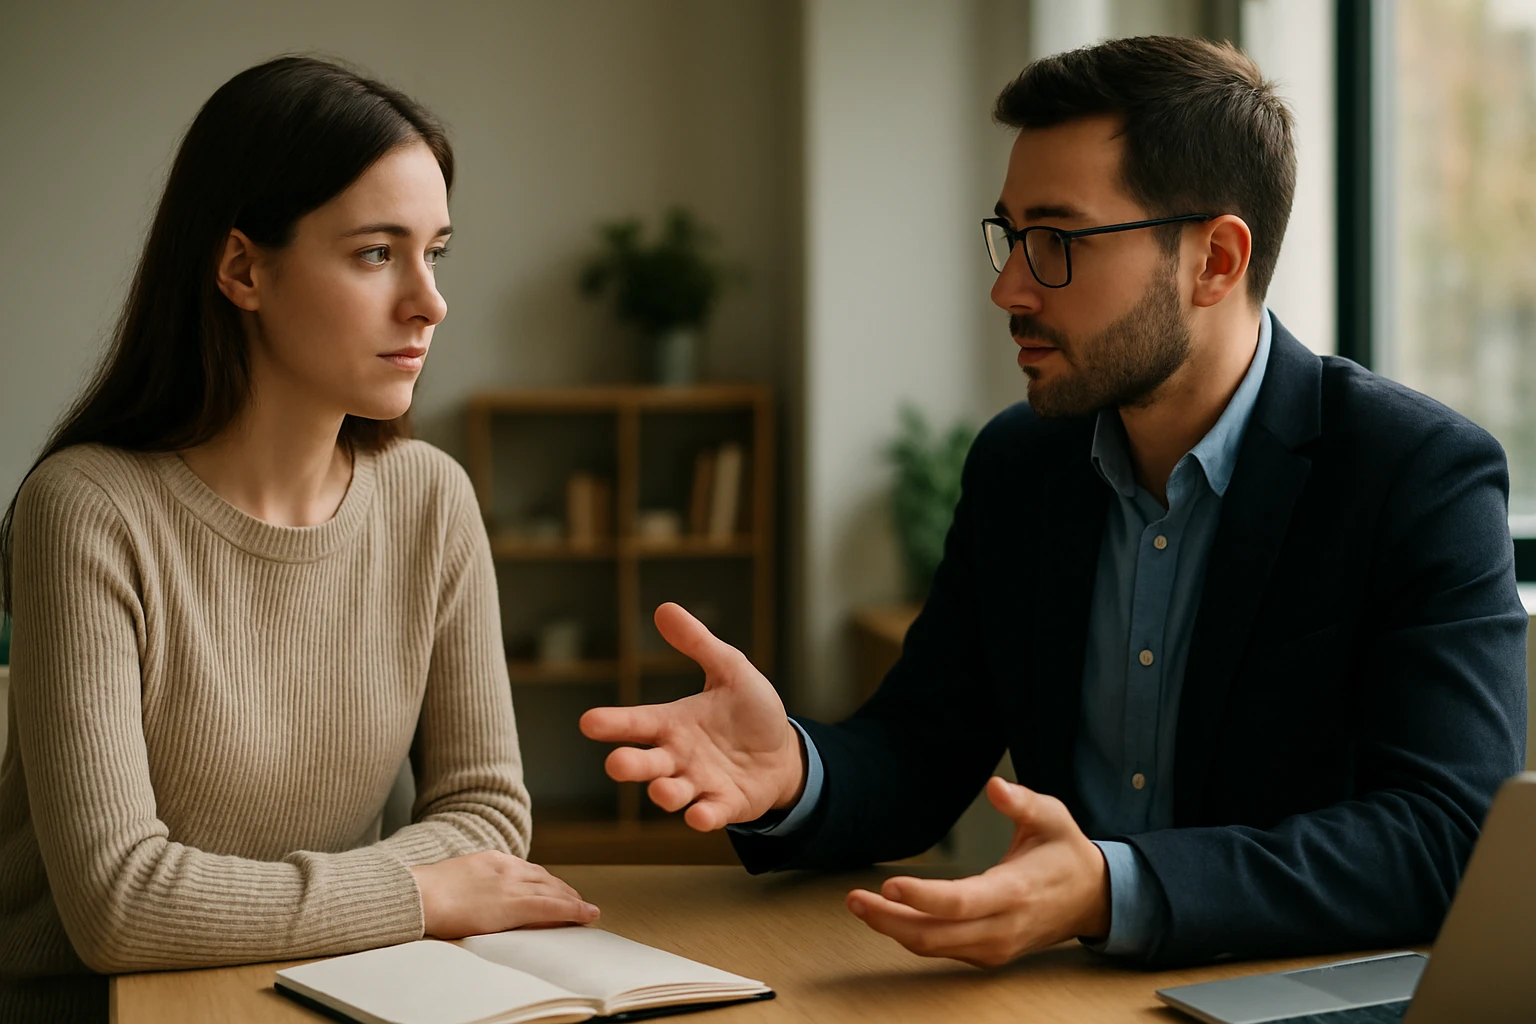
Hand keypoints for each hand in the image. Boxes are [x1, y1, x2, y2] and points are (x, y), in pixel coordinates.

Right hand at [409, 851, 598, 937]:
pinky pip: (552, 907)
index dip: (545, 881)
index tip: (553, 888)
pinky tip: (586, 914)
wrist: (418, 895)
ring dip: (573, 900)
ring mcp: (512, 885)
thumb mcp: (455, 879)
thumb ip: (472, 883)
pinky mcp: (514, 904)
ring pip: (553, 891)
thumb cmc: (425, 893)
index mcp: (492, 860)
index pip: (528, 870)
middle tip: (576, 901)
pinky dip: (573, 910)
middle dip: (563, 890)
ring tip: (585, 910)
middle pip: (545, 878)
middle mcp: (507, 868)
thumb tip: (473, 894)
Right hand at [579, 603, 805, 830]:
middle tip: (617, 764)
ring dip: (666, 793)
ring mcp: (699, 784)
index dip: (613, 723)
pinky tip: (700, 815)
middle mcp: (678, 756)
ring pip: (673, 792)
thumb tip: (664, 608)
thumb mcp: (730, 669)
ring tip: (664, 789)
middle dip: (630, 765)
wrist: (783, 753)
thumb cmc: (749, 711)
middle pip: (646, 763)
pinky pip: (710, 813)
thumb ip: (698, 643)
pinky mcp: (724, 805)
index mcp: (673, 723)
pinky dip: (703, 816)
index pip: (637, 722)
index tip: (588, 722)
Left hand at [845, 777, 1109, 967]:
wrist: (1092, 899)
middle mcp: (1003, 927)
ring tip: (859, 905)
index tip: (889, 884)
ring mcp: (995, 946)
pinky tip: (888, 916)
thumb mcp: (1053, 817)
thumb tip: (995, 786)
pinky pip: (942, 950)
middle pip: (936, 935)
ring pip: (934, 947)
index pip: (961, 903)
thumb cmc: (1065, 853)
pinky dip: (911, 935)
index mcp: (1016, 891)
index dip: (922, 897)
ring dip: (892, 929)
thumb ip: (1023, 802)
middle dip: (889, 920)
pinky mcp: (989, 954)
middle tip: (854, 899)